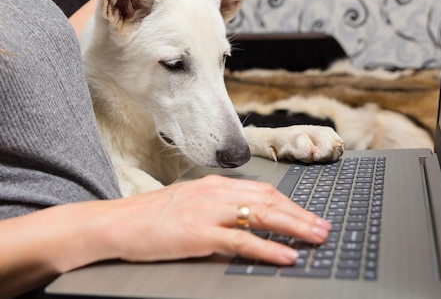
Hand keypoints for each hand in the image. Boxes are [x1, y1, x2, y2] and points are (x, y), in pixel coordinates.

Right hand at [102, 174, 330, 264]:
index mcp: (214, 185)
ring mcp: (208, 212)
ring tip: (316, 239)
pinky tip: (286, 255)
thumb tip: (240, 221)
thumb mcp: (187, 204)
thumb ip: (214, 208)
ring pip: (262, 216)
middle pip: (269, 200)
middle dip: (301, 215)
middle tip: (324, 228)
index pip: (262, 190)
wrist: (117, 222)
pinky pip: (242, 241)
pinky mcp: (200, 233)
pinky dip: (268, 248)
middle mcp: (215, 193)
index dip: (290, 204)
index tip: (309, 215)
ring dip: (295, 228)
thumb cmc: (148, 217)